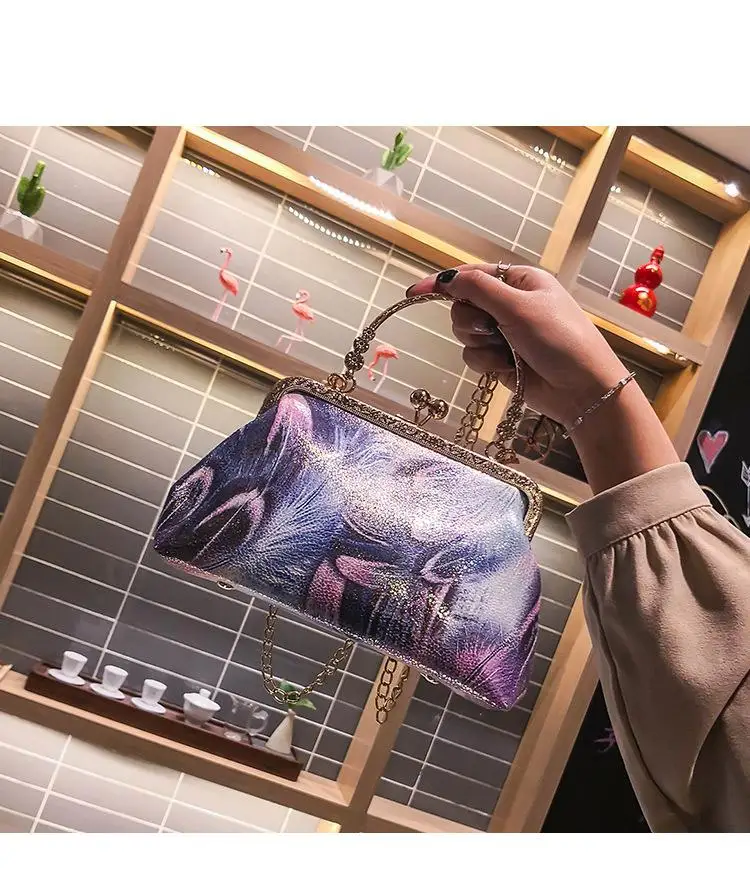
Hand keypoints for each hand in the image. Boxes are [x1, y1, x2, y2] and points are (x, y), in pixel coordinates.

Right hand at [405, 264, 678, 493]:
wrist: (582, 389)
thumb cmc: (558, 339)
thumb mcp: (517, 307)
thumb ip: (477, 289)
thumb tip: (445, 278)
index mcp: (519, 281)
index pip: (471, 275)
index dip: (442, 282)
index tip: (414, 292)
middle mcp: (509, 304)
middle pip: (463, 305)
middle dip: (470, 320)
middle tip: (492, 329)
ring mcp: (505, 334)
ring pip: (464, 334)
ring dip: (479, 344)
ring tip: (505, 351)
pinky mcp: (501, 360)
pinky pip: (473, 356)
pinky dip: (486, 362)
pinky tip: (507, 368)